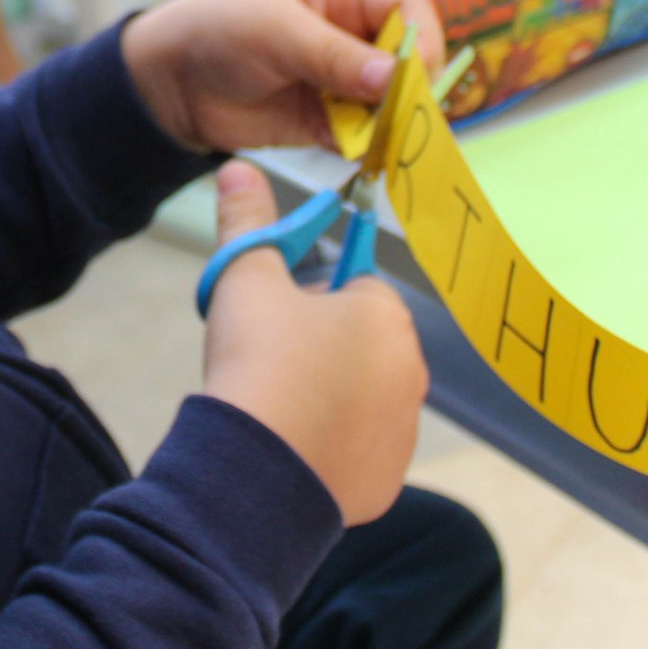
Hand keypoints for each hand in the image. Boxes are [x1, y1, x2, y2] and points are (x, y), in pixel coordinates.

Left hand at [120, 0, 444, 154]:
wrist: (168, 83)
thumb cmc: (216, 29)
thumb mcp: (274, 30)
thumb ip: (333, 54)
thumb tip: (395, 78)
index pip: (407, 8)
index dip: (420, 40)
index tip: (416, 76)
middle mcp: (352, 32)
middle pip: (410, 59)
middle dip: (412, 88)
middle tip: (402, 116)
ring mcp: (343, 79)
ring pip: (394, 102)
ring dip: (394, 123)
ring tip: (384, 141)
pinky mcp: (330, 120)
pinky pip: (367, 135)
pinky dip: (371, 148)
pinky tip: (366, 156)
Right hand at [203, 161, 425, 522]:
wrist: (256, 470)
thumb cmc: (258, 361)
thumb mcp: (244, 278)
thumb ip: (247, 220)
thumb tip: (237, 167)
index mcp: (385, 313)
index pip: (353, 283)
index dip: (308, 294)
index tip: (274, 314)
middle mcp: (411, 369)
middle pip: (361, 341)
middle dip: (321, 344)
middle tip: (268, 359)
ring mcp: (404, 430)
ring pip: (363, 397)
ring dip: (329, 395)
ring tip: (276, 405)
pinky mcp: (386, 480)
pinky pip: (360, 450)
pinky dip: (332, 446)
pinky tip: (292, 447)